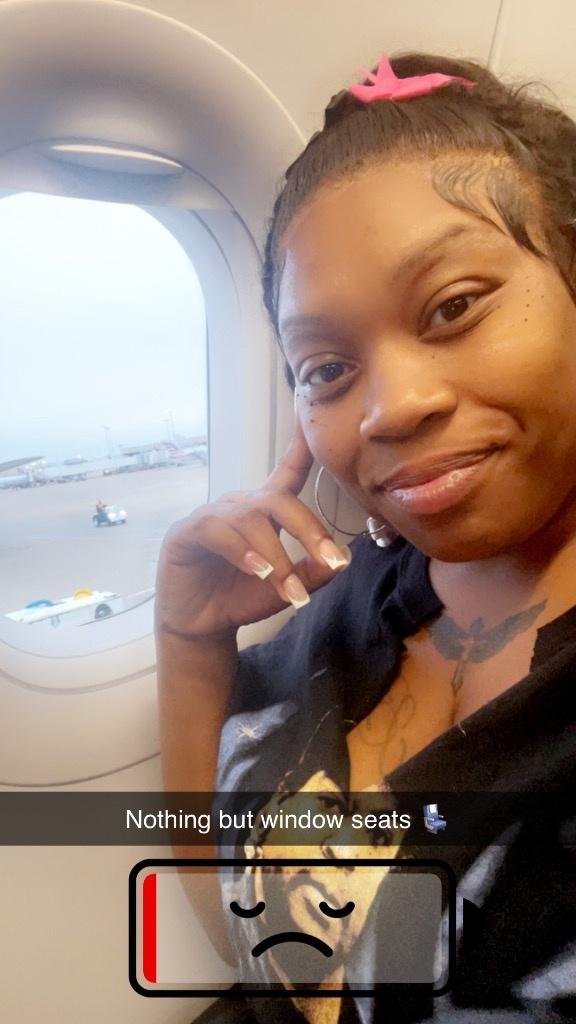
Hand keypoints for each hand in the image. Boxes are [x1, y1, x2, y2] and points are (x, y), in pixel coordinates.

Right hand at [155, 421, 350, 640]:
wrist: (201, 627)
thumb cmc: (241, 598)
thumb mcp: (285, 589)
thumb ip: (312, 573)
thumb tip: (343, 559)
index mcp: (264, 511)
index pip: (287, 472)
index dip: (301, 446)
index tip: (310, 415)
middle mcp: (239, 506)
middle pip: (278, 500)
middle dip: (308, 530)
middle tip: (329, 560)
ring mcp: (211, 516)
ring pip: (250, 519)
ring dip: (275, 555)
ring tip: (288, 588)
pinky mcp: (186, 533)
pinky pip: (216, 530)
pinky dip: (241, 551)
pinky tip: (257, 571)